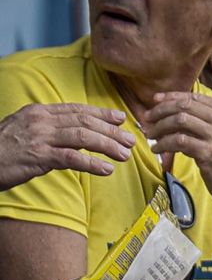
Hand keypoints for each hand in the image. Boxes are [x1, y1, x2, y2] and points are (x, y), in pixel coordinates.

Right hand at [0, 104, 135, 189]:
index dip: (101, 113)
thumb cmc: (2, 150)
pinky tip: (107, 169)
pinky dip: (92, 163)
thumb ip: (49, 130)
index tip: (120, 119)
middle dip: (111, 131)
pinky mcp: (38, 156)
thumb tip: (75, 135)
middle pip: (84, 121)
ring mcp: (39, 137)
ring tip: (124, 155)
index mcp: (39, 112)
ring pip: (83, 137)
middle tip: (130, 140)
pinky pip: (72, 158)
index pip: (77, 110)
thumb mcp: (26, 132)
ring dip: (107, 145)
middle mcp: (41, 120)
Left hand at [143, 92, 211, 206]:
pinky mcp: (209, 153)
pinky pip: (179, 141)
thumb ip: (206, 120)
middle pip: (185, 106)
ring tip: (151, 135)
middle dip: (161, 110)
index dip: (171, 97)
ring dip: (160, 127)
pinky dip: (164, 144)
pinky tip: (157, 149)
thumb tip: (174, 111)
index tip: (155, 100)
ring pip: (180, 121)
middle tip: (148, 118)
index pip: (194, 97)